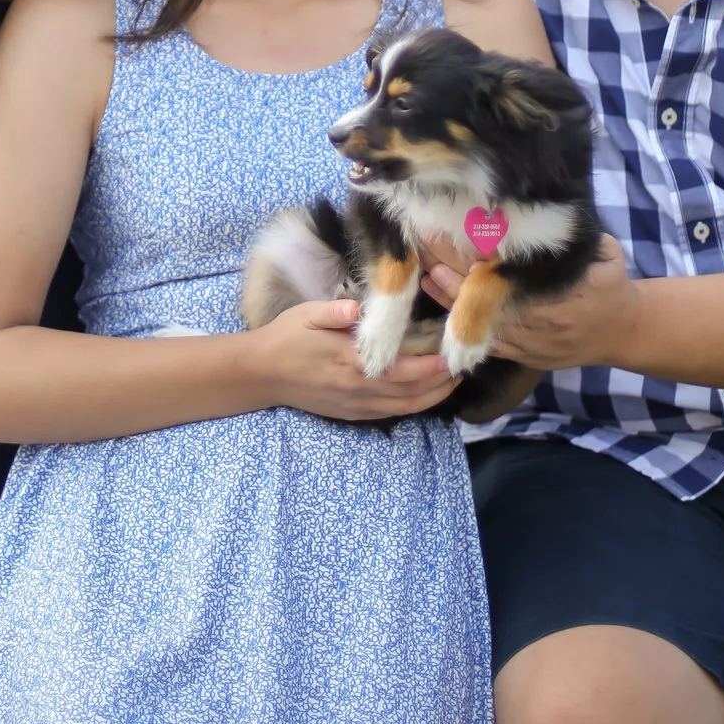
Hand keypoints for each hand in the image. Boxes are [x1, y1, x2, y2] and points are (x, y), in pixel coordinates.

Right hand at [249, 299, 457, 422]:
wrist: (261, 374)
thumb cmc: (286, 338)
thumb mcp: (307, 315)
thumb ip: (335, 312)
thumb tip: (360, 310)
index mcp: (351, 363)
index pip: (404, 370)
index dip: (433, 367)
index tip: (452, 354)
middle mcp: (358, 390)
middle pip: (412, 393)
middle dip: (442, 383)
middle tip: (462, 367)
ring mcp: (355, 405)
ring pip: (405, 407)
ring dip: (432, 397)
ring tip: (451, 382)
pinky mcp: (351, 413)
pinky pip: (390, 413)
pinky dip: (413, 405)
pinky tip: (423, 394)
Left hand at [423, 234, 639, 370]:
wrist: (621, 333)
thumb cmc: (610, 283)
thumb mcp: (605, 252)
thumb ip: (576, 234)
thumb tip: (547, 203)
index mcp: (563, 287)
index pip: (511, 265)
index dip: (480, 245)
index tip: (452, 222)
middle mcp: (542, 316)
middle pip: (487, 289)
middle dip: (452, 263)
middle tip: (424, 237)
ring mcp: (528, 341)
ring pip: (479, 317)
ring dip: (446, 292)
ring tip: (422, 266)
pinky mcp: (520, 355)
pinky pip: (481, 339)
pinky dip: (456, 319)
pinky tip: (434, 295)